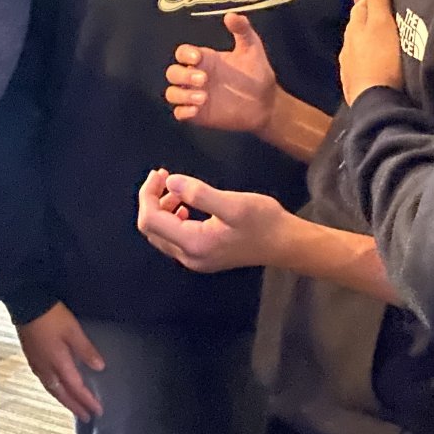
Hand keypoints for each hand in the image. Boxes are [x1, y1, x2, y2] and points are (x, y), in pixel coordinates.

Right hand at [17, 302, 103, 420]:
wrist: (25, 305)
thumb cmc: (51, 316)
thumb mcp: (73, 330)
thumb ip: (86, 350)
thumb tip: (100, 368)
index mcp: (58, 362)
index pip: (76, 388)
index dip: (87, 400)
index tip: (98, 410)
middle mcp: (46, 368)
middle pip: (62, 394)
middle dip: (75, 406)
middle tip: (86, 417)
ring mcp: (37, 364)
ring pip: (52, 389)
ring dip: (64, 400)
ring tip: (74, 407)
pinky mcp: (31, 358)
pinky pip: (45, 382)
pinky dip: (54, 390)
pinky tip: (57, 389)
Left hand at [137, 168, 289, 272]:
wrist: (285, 244)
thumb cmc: (263, 222)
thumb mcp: (233, 204)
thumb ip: (200, 194)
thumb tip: (171, 182)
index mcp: (193, 243)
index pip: (151, 220)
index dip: (148, 194)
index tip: (160, 173)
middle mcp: (188, 257)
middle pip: (152, 229)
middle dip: (152, 200)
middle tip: (164, 176)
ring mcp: (195, 260)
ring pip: (161, 234)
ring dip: (161, 208)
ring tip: (175, 188)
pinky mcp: (202, 257)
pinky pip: (174, 238)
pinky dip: (172, 218)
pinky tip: (186, 205)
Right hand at [165, 13, 276, 133]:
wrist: (266, 103)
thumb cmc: (256, 74)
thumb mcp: (252, 48)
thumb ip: (242, 30)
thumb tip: (231, 15)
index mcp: (205, 59)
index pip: (182, 53)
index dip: (185, 53)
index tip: (196, 57)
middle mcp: (196, 77)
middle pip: (173, 73)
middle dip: (182, 75)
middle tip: (203, 79)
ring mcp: (195, 96)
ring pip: (172, 94)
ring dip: (181, 95)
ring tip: (203, 98)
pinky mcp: (198, 115)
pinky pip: (179, 114)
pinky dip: (183, 112)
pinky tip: (196, 110)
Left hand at [341, 0, 401, 105]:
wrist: (374, 101)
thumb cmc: (381, 58)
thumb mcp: (382, 24)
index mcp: (354, 27)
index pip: (362, 3)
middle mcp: (347, 44)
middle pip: (359, 23)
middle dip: (371, 15)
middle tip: (390, 12)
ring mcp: (349, 64)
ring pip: (359, 44)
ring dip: (370, 38)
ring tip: (386, 37)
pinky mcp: (354, 82)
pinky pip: (361, 62)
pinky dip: (369, 57)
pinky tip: (377, 61)